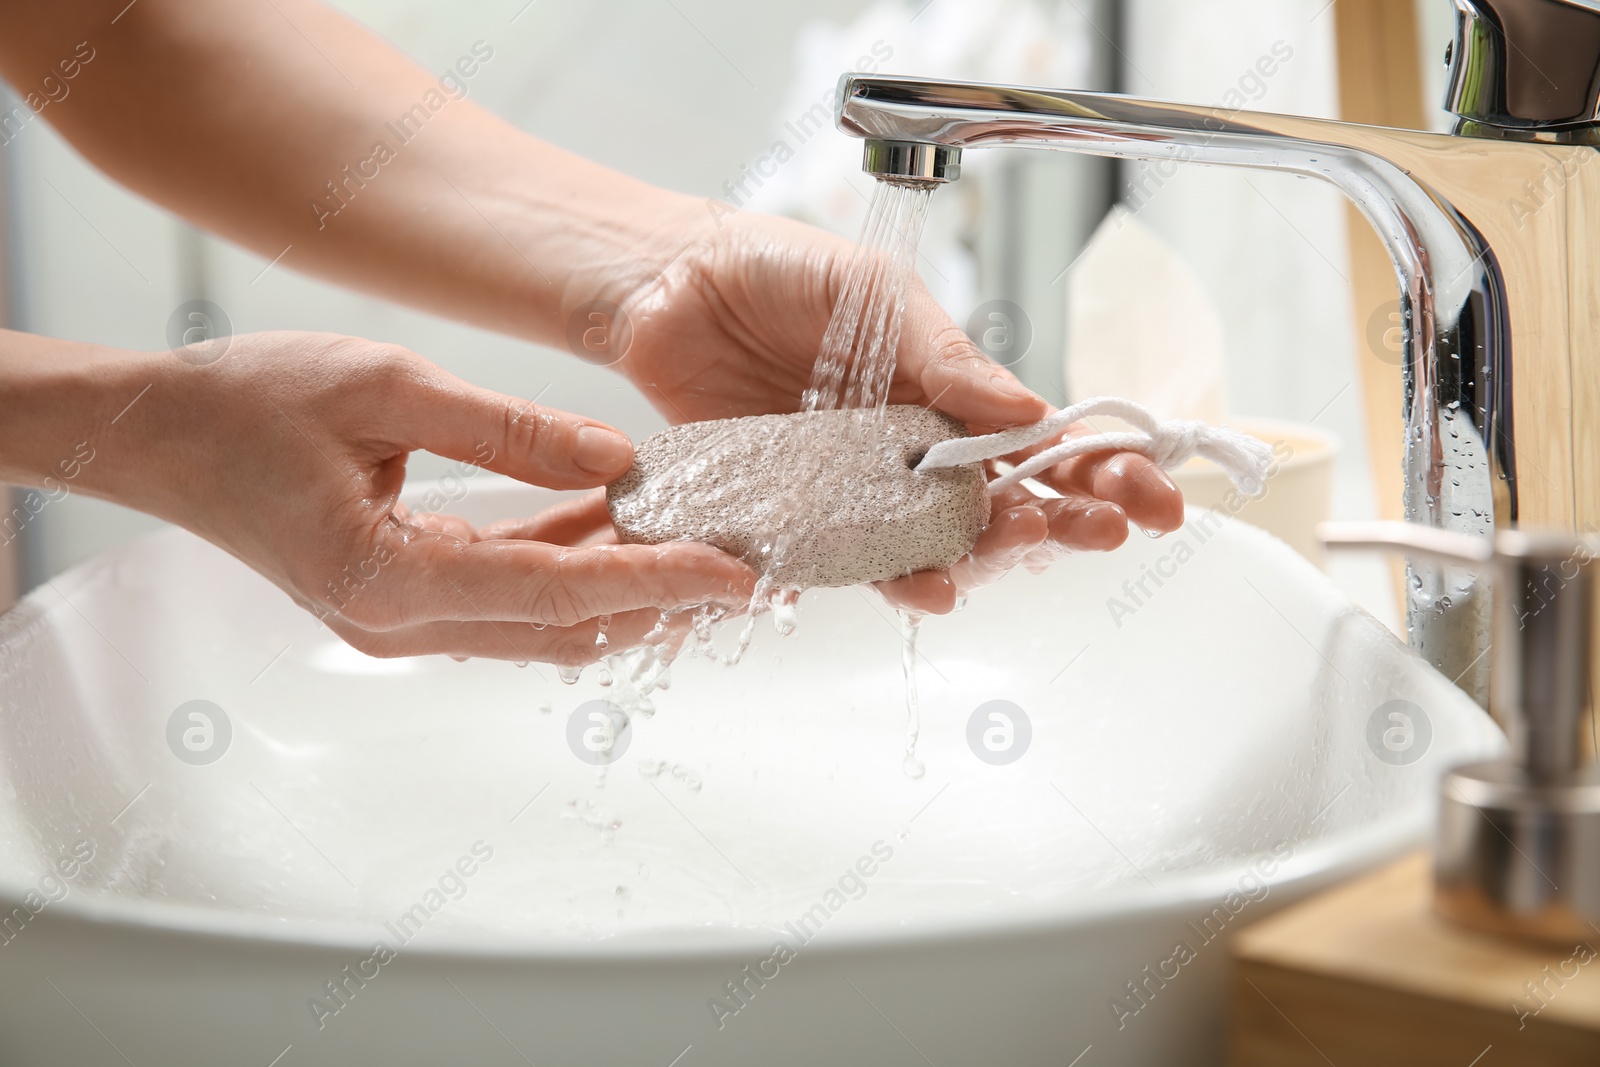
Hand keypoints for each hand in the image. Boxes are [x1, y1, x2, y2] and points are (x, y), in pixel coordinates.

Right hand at [106, 332, 754, 662]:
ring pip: (546, 620)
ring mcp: (401, 621)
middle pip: (567, 627)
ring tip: (703, 540)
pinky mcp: (405, 599)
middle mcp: (400, 623)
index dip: (659, 583)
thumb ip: (511, 430)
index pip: (561, 593)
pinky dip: (571, 564)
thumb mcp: (387, 388)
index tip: (735, 573)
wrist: (157, 436)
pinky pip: (510, 595)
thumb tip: (619, 459)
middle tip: (745, 562)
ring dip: (623, 585)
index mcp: (390, 579)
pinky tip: (621, 519)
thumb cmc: (247, 405)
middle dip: (663, 598)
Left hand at [603, 206, 1183, 612]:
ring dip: (986, 554)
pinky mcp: (797, 515)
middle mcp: (910, 452)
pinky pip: (851, 559)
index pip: (1040, 442)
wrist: (667, 286)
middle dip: (1066, 520)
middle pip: (1004, 503)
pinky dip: (891, 577)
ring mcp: (857, 490)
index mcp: (946, 393)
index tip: (1155, 495)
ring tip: (1018, 549)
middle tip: (1108, 530)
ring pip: (938, 542)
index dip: (1100, 470)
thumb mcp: (874, 293)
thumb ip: (944, 355)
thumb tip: (1029, 411)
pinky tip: (927, 586)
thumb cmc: (776, 273)